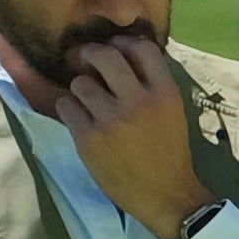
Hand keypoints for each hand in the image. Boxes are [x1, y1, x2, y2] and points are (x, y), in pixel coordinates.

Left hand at [48, 33, 204, 238]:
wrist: (165, 195)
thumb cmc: (169, 153)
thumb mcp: (173, 114)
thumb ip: (151, 86)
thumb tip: (120, 55)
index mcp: (165, 94)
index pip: (142, 48)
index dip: (123, 43)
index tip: (115, 50)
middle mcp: (139, 101)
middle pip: (105, 56)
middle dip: (90, 55)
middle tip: (86, 62)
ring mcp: (111, 119)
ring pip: (80, 83)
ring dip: (81, 91)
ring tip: (88, 104)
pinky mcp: (88, 137)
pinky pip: (66, 106)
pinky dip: (70, 110)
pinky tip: (80, 121)